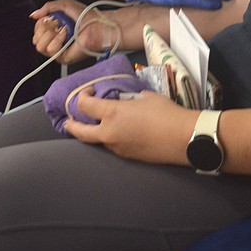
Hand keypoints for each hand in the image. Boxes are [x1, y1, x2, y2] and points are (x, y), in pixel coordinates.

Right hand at [30, 0, 103, 62]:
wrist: (97, 24)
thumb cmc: (85, 15)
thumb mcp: (64, 5)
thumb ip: (47, 8)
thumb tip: (33, 15)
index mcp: (53, 30)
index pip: (36, 31)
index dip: (41, 23)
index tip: (52, 18)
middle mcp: (54, 41)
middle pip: (35, 39)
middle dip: (45, 28)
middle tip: (58, 24)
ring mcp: (58, 51)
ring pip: (39, 46)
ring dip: (50, 34)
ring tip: (63, 30)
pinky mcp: (63, 57)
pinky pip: (50, 50)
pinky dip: (57, 40)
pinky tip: (66, 35)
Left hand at [67, 88, 194, 165]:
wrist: (183, 139)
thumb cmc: (167, 114)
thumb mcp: (148, 97)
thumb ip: (133, 98)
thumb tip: (132, 100)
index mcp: (113, 114)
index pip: (85, 105)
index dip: (82, 97)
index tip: (88, 92)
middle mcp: (109, 133)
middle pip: (80, 131)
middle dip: (71, 125)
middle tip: (68, 121)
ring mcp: (117, 148)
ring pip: (96, 141)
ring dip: (92, 133)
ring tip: (94, 126)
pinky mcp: (127, 157)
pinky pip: (112, 147)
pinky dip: (109, 140)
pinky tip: (118, 134)